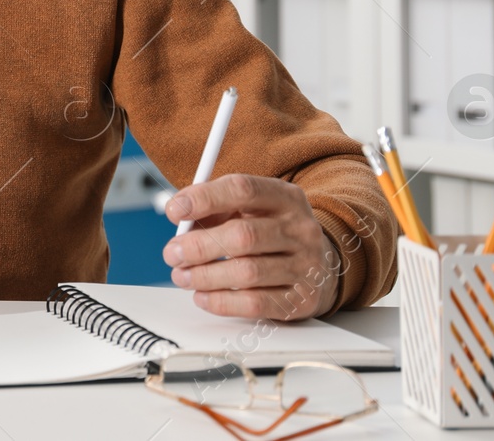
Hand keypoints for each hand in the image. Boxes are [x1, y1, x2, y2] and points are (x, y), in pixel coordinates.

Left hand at [162, 174, 340, 319]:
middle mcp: (300, 229)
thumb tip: (181, 218)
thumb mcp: (252, 209)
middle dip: (198, 246)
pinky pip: (255, 303)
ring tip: (182, 276)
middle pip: (243, 236)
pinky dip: (221, 301)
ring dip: (204, 276)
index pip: (242, 189)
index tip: (175, 210)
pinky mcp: (301, 299)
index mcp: (285, 197)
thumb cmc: (273, 233)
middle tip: (172, 253)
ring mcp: (306, 266)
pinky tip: (203, 296)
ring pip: (246, 272)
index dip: (204, 198)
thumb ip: (218, 209)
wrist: (321, 266)